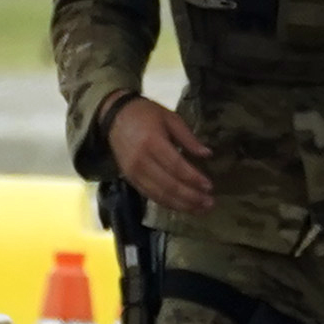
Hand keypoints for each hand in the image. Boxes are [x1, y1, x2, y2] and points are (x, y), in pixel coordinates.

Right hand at [105, 94, 218, 218]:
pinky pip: (150, 196)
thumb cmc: (145, 114)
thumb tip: (207, 154)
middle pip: (169, 185)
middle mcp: (141, 161)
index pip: (176, 166)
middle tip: (209, 203)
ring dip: (181, 205)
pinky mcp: (130, 180)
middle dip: (191, 197)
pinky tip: (182, 206)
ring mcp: (134, 173)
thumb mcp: (170, 117)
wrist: (114, 117)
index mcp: (152, 142)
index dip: (193, 178)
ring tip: (200, 209)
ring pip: (160, 195)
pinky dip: (168, 203)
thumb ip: (188, 137)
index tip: (209, 186)